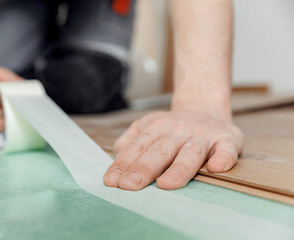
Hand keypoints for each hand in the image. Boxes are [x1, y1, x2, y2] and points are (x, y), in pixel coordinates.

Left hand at [103, 109, 242, 190]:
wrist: (204, 108)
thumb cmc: (172, 127)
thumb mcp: (146, 126)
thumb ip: (130, 140)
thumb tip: (116, 157)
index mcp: (155, 129)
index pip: (137, 148)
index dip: (124, 164)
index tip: (113, 181)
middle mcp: (177, 131)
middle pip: (160, 151)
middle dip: (144, 169)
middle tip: (130, 185)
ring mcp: (202, 135)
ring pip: (190, 153)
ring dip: (178, 169)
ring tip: (166, 184)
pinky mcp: (226, 140)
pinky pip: (226, 149)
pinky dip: (223, 158)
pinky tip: (216, 168)